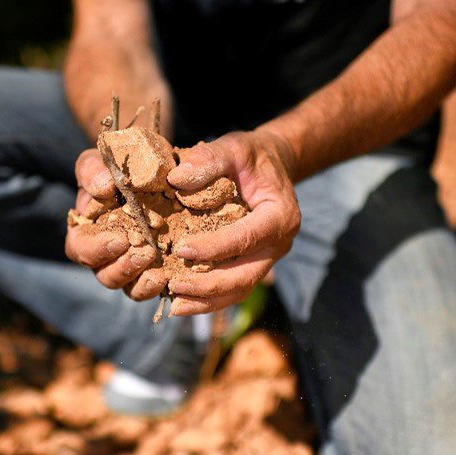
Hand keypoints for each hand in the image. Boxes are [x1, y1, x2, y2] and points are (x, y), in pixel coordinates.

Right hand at [65, 149, 160, 291]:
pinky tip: (167, 275)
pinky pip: (149, 287)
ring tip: (156, 258)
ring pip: (126, 285)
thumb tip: (103, 187)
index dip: (96, 248)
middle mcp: (104, 253)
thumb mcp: (103, 160)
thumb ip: (94, 171)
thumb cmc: (122, 164)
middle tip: (144, 251)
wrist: (156, 167)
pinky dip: (155, 285)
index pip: (79, 248)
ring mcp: (128, 264)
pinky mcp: (152, 270)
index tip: (119, 238)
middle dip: (121, 266)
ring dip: (139, 276)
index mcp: (85, 229)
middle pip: (103, 273)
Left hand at [166, 130, 300, 314]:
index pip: (247, 237)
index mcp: (280, 216)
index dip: (215, 247)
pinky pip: (234, 290)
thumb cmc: (252, 157)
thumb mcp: (234, 147)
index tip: (182, 249)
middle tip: (174, 284)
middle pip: (245, 275)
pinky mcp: (254, 266)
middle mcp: (279, 244)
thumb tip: (175, 179)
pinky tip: (182, 303)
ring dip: (207, 300)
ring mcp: (268, 259)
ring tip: (175, 305)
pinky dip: (209, 300)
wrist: (270, 167)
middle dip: (209, 285)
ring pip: (240, 289)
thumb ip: (209, 160)